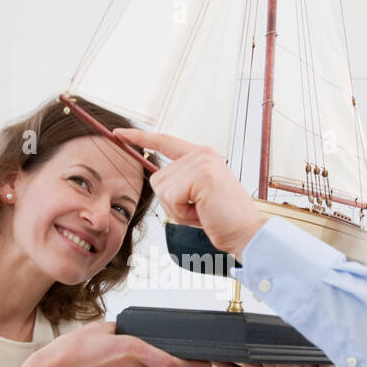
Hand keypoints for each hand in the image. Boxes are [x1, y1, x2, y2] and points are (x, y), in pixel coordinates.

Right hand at [30, 321, 208, 366]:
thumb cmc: (71, 349)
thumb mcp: (99, 328)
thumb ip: (121, 330)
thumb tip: (130, 332)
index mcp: (131, 350)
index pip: (170, 361)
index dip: (192, 364)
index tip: (207, 364)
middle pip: (156, 364)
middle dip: (158, 358)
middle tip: (144, 351)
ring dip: (132, 364)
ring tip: (106, 356)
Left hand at [114, 127, 264, 259]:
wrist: (247, 233)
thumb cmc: (223, 220)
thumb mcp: (198, 195)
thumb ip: (180, 182)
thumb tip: (158, 180)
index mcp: (202, 156)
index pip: (165, 141)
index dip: (140, 137)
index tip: (119, 132)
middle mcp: (201, 154)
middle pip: (158, 178)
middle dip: (172, 203)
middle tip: (199, 210)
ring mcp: (202, 162)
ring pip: (162, 189)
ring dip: (177, 209)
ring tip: (203, 212)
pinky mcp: (201, 174)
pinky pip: (171, 197)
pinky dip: (182, 213)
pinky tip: (203, 213)